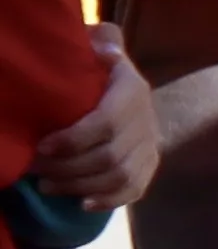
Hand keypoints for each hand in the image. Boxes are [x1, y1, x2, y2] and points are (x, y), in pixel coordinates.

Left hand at [30, 41, 154, 213]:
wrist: (118, 81)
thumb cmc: (93, 66)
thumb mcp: (96, 48)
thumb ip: (101, 44)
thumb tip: (103, 51)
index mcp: (133, 91)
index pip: (108, 123)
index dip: (73, 140)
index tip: (41, 145)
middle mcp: (147, 119)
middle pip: (110, 157)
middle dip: (67, 168)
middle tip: (35, 168)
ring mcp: (151, 144)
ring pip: (119, 176)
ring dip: (80, 186)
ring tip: (47, 185)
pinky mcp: (150, 164)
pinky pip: (135, 189)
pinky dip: (110, 200)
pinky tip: (83, 204)